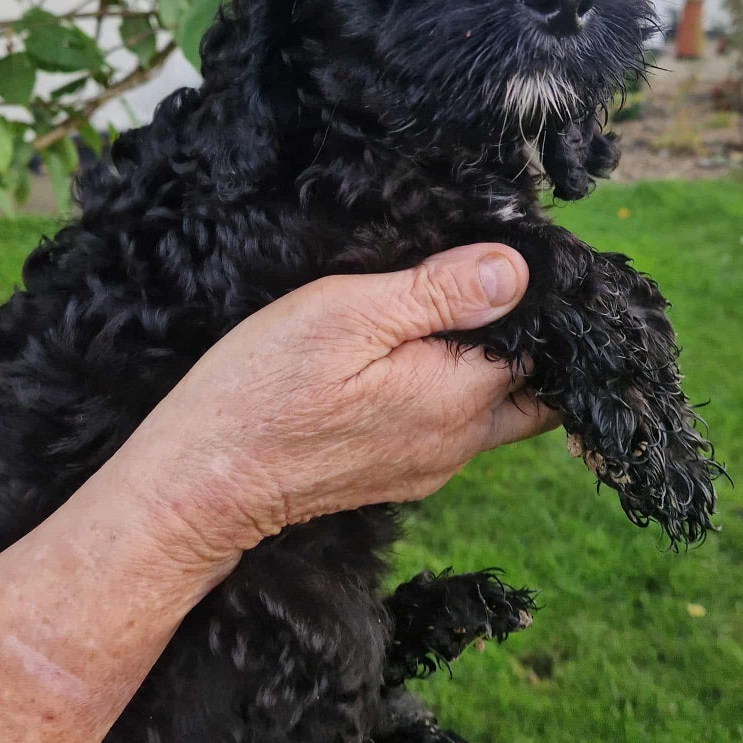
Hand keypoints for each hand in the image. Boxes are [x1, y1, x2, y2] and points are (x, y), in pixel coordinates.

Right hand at [124, 243, 556, 583]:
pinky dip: (456, 393)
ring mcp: (430, 467)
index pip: (541, 344)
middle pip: (533, 389)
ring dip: (489, 366)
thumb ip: (437, 293)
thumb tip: (516, 270)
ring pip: (496, 411)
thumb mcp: (346, 314)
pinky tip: (416, 357)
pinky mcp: (399, 476)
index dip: (533, 297)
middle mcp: (458, 444)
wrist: (200, 485)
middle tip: (488, 287)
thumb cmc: (262, 390)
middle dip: (532, 341)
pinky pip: (454, 430)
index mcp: (458, 399)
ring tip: (450, 313)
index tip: (510, 257)